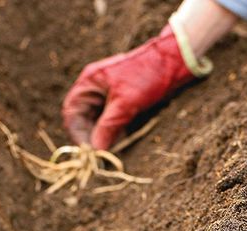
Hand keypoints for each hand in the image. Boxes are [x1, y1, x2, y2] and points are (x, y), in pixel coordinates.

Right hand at [62, 24, 194, 150]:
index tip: (88, 151)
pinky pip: (111, 122)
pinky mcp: (121, 102)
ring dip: (104, 137)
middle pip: (83, 120)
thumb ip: (108, 126)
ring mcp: (107, 95)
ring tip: (113, 149)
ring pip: (98, 123)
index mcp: (89, 82)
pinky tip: (122, 140)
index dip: (77, 134)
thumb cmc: (147, 75)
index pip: (72, 113)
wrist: (174, 61)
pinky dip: (114, 132)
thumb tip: (95, 149)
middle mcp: (95, 89)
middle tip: (102, 154)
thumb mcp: (125, 104)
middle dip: (92, 137)